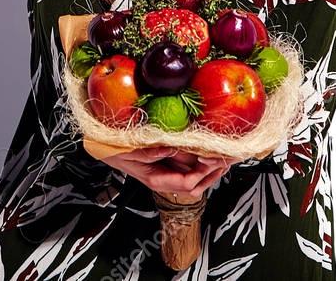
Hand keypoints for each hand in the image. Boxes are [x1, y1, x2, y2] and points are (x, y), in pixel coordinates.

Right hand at [99, 146, 232, 197]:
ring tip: (224, 160)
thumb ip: (152, 152)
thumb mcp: (133, 151)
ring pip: (195, 182)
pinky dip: (202, 167)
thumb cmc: (119, 152)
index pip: (187, 183)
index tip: (209, 159)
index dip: (201, 173)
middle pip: (196, 187)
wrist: (110, 153)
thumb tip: (171, 148)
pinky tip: (210, 157)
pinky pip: (189, 173)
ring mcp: (168, 176)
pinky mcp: (169, 169)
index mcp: (157, 180)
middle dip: (212, 175)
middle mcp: (165, 182)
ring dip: (210, 172)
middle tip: (226, 161)